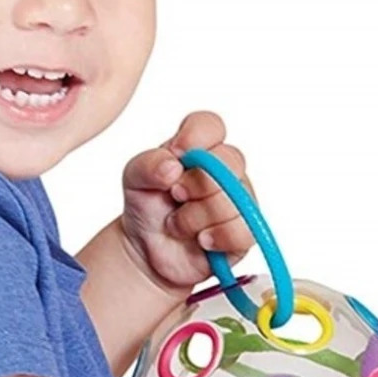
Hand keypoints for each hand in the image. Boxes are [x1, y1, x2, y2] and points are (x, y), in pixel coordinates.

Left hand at [119, 111, 257, 293]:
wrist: (146, 251)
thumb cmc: (148, 207)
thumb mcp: (133, 180)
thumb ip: (147, 164)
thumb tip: (173, 165)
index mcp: (199, 148)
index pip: (212, 125)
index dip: (196, 137)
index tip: (176, 153)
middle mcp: (225, 170)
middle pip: (230, 160)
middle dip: (196, 182)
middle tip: (175, 195)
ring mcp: (238, 200)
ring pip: (233, 199)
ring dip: (195, 216)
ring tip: (177, 224)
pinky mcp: (244, 233)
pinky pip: (243, 230)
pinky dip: (216, 236)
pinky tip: (201, 240)